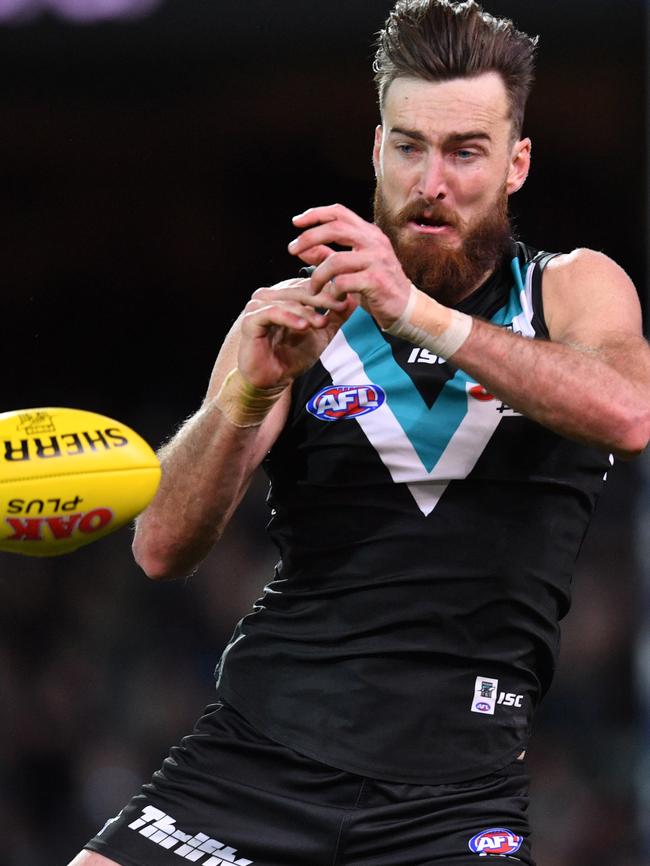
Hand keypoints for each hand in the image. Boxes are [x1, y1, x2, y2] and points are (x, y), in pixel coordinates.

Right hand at [238, 277, 354, 388]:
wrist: (272, 380)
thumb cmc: (292, 356)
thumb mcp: (321, 335)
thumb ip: (336, 317)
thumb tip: (355, 300)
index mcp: (286, 295)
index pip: (310, 284)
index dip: (329, 290)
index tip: (348, 298)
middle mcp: (271, 296)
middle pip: (300, 289)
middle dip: (323, 298)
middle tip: (340, 305)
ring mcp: (258, 306)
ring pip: (288, 301)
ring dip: (308, 311)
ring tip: (323, 322)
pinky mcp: (250, 320)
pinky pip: (271, 314)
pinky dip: (289, 318)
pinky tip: (304, 327)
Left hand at [288, 203, 411, 329]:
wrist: (406, 308)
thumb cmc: (377, 287)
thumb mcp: (353, 266)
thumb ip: (328, 255)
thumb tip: (303, 249)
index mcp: (369, 233)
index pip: (339, 212)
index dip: (315, 214)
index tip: (296, 222)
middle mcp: (374, 242)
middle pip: (335, 229)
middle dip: (308, 238)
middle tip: (292, 250)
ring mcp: (377, 260)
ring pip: (335, 260)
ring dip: (317, 276)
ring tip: (312, 289)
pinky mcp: (376, 281)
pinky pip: (344, 283)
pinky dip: (333, 292)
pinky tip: (335, 299)